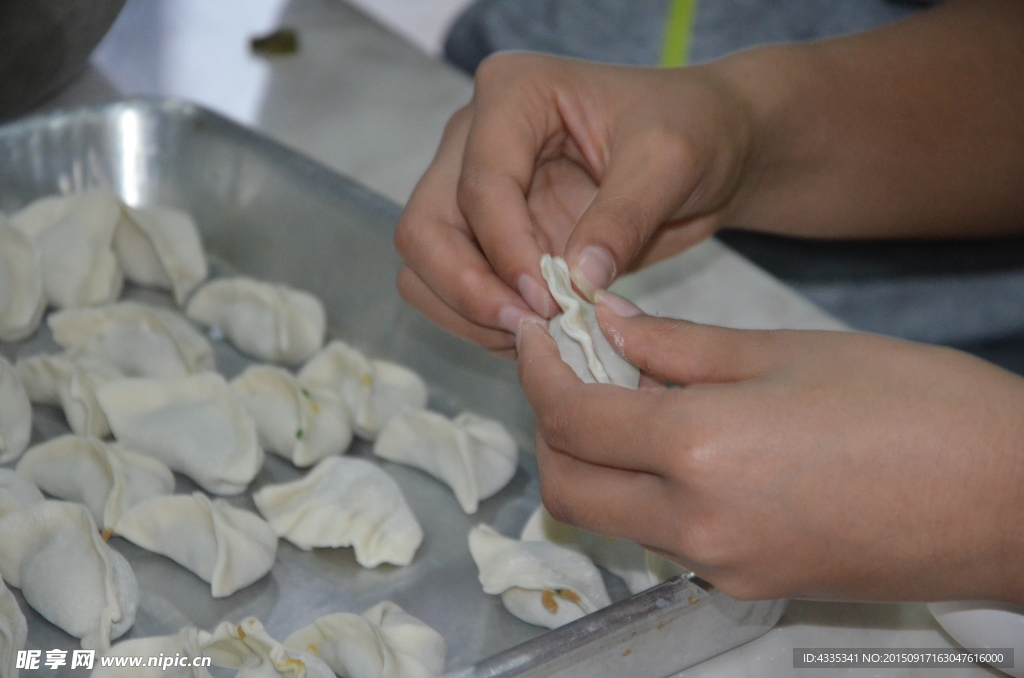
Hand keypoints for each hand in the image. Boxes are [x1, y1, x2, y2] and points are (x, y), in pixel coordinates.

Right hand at [394, 53, 753, 356]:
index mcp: (512, 93)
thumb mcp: (671, 162)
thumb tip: (576, 281)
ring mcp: (473, 188)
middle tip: (529, 329)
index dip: (506, 251)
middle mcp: (474, 137)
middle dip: (466, 288)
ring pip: (424, 263)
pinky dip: (478, 320)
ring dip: (465, 311)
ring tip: (535, 337)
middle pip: (425, 227)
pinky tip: (535, 332)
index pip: (480, 184)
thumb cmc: (693, 129)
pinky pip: (451, 285)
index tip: (550, 300)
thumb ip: (623, 217)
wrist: (708, 148)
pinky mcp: (488, 234)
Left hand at [516, 293, 1023, 603]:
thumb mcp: (786, 352)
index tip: (538, 333)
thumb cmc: (916, 407)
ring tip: (637, 398)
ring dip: (597, 461)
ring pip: (610, 518)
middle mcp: (695, 525)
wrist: (1011, 500)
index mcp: (699, 451)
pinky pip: (664, 538)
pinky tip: (687, 444)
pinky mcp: (748, 585)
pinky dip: (647, 491)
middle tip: (574, 369)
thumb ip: (678, 345)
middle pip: (566, 489)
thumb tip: (607, 326)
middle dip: (551, 427)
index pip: (570, 417)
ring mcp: (721, 566)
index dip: (537, 368)